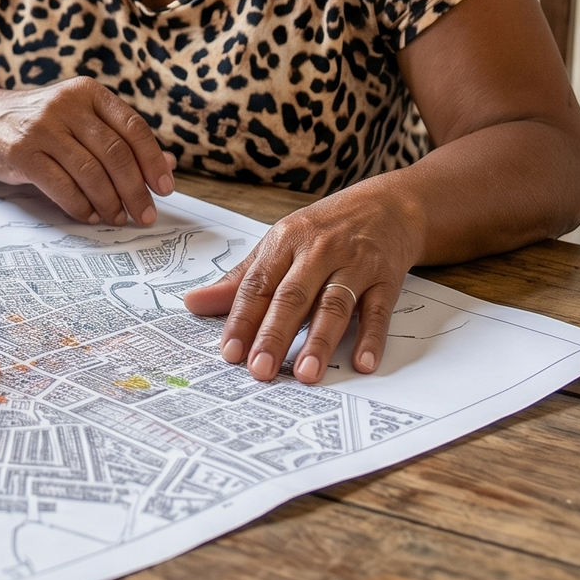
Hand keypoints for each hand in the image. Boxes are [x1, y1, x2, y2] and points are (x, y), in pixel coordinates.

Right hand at [0, 77, 175, 225]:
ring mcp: (41, 127)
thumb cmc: (44, 123)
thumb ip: (121, 138)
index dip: (153, 161)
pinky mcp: (22, 152)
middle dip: (135, 190)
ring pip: (90, 173)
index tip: (165, 188)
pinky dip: (81, 206)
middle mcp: (66, 104)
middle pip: (114, 153)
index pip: (132, 127)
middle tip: (145, 214)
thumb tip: (168, 165)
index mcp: (88, 92)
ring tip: (117, 217)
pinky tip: (90, 214)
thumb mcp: (82, 119)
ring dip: (109, 203)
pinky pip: (62, 187)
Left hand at [182, 187, 424, 383]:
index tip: (230, 352)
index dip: (242, 319)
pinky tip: (362, 363)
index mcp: (285, 241)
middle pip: (293, 296)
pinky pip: (378, 310)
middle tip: (259, 370)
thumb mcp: (278, 244)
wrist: (387, 206)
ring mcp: (355, 264)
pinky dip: (371, 338)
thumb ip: (240, 279)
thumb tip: (192, 303)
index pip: (258, 284)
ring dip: (319, 341)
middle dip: (274, 334)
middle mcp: (319, 251)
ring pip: (334, 304)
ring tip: (306, 374)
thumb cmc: (323, 229)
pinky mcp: (387, 279)